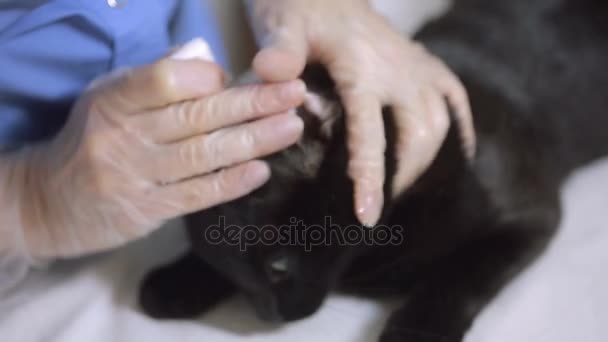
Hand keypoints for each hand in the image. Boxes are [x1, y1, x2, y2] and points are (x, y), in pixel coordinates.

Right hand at [2, 56, 305, 257]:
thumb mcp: (110, 98)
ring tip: (291, 128)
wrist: (49, 201)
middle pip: (197, 116)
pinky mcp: (146, 211)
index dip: (209, 77)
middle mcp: (122, 136)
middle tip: (295, 94)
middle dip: (253, 104)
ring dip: (253, 140)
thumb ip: (156, 78)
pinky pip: (196, 194)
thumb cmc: (92, 140)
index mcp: (114, 99)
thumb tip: (207, 61)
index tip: (246, 75)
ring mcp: (134, 176)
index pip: (164, 80)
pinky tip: (262, 170)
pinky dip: (231, 182)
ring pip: (204, 155)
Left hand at [249, 0, 474, 225]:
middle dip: (403, 177)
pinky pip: (454, 98)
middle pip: (418, 135)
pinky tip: (456, 156)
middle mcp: (398, 69)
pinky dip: (459, 130)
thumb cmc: (298, 7)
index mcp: (361, 68)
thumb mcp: (281, 23)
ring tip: (401, 189)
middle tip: (378, 206)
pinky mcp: (425, 63)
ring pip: (441, 123)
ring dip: (426, 161)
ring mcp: (416, 66)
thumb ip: (280, 49)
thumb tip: (273, 74)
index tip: (368, 215)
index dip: (371, 177)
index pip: (370, 132)